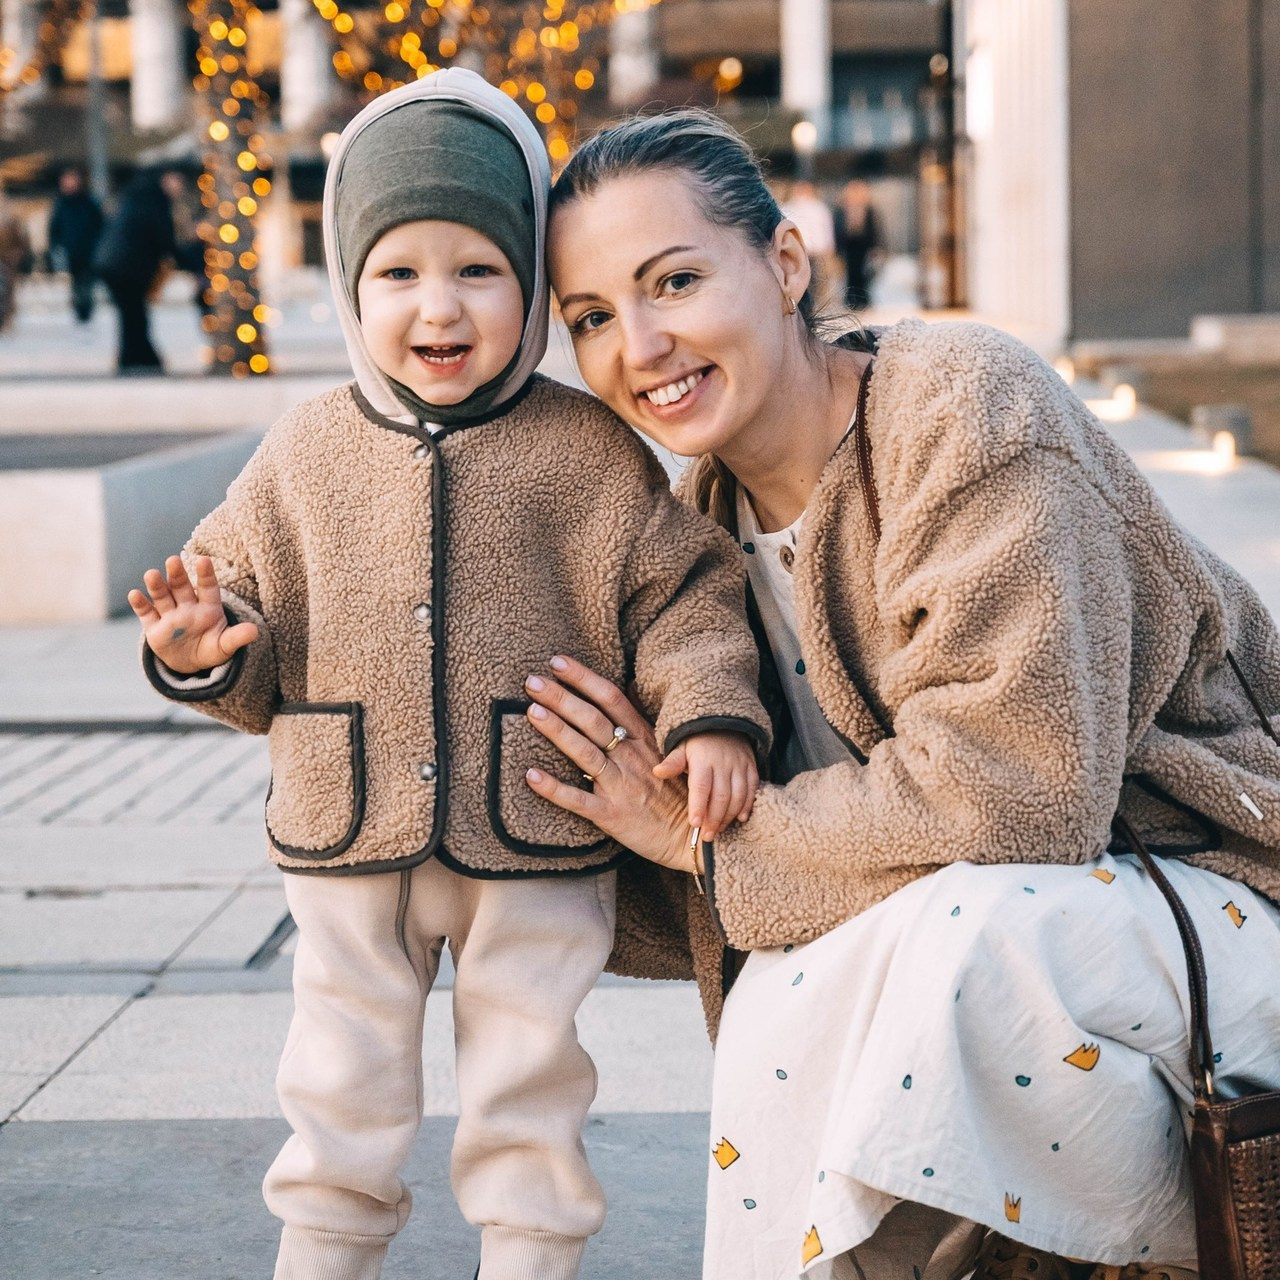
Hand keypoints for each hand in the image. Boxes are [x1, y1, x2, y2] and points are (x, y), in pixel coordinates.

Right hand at [128, 555, 258, 675]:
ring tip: (151, 574)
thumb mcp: (226, 645)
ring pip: (163, 596)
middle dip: (177, 574)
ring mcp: (170, 615)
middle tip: (173, 560)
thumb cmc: (211, 648)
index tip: (204, 560)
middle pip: (182, 587)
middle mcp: (188, 607)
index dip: (206, 574)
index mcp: (208, 608)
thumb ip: (237, 637)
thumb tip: (255, 631)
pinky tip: (135, 594)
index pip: (208, 587)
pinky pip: (147, 614)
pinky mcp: (155, 627)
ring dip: (157, 586)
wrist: (190, 663)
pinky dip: (141, 604)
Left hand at [522, 654, 697, 874]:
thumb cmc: (676, 795)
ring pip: (585, 753)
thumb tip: (618, 695)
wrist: (691, 839)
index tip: (558, 662)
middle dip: (562, 698)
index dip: (583, 678)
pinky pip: (579, 801)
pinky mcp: (612, 815)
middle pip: (593, 720)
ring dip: (557, 731)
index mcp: (644, 740)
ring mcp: (621, 786)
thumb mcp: (666, 754)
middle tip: (532, 681)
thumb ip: (639, 729)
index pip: (610, 699)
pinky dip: (554, 789)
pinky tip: (531, 776)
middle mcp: (631, 758)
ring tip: (532, 712)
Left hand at [655, 732, 757, 840]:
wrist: (722, 724)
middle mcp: (723, 763)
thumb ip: (672, 763)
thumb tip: (657, 772)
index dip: (699, 806)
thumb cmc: (696, 743)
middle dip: (714, 819)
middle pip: (721, 796)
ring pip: (738, 796)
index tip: (694, 824)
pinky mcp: (751, 768)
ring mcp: (739, 766)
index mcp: (703, 759)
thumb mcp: (681, 748)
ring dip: (729, 816)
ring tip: (718, 830)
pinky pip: (752, 789)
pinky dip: (747, 805)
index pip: (701, 786)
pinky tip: (740, 819)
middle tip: (706, 836)